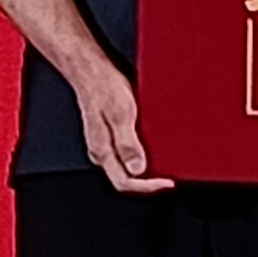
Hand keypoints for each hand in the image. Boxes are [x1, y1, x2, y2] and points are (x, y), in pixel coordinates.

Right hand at [75, 58, 173, 193]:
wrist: (89, 69)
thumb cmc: (103, 87)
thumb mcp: (121, 114)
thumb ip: (127, 143)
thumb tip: (137, 169)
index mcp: (102, 151)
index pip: (124, 183)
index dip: (147, 187)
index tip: (167, 183)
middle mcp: (101, 152)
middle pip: (125, 179)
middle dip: (148, 181)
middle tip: (168, 176)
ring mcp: (104, 144)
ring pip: (124, 168)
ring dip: (145, 168)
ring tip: (164, 163)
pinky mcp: (108, 134)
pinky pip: (124, 154)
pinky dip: (140, 155)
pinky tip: (151, 147)